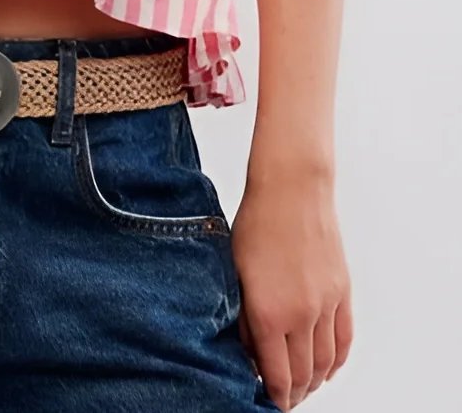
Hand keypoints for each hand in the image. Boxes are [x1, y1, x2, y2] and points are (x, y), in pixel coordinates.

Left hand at [231, 172, 352, 409]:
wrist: (292, 188)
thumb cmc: (257, 223)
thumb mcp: (235, 271)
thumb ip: (241, 316)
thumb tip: (248, 351)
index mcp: (267, 312)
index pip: (275, 375)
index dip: (273, 396)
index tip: (268, 401)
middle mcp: (300, 315)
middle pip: (303, 376)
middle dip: (293, 394)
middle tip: (283, 399)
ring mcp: (326, 305)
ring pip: (326, 364)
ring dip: (315, 382)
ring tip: (303, 387)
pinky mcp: (343, 293)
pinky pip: (344, 341)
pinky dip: (336, 362)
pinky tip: (327, 369)